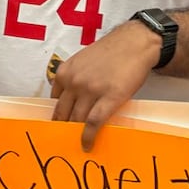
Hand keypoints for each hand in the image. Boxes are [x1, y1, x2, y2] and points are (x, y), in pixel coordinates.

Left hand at [51, 22, 158, 151]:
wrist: (134, 43)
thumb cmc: (111, 51)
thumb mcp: (82, 60)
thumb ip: (73, 77)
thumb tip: (71, 99)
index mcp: (65, 72)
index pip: (54, 100)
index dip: (57, 115)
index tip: (59, 124)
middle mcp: (74, 82)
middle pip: (63, 113)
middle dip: (63, 128)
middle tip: (65, 139)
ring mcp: (91, 91)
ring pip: (77, 119)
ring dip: (76, 134)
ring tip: (77, 144)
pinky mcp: (109, 98)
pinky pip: (94, 122)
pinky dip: (88, 136)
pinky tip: (87, 144)